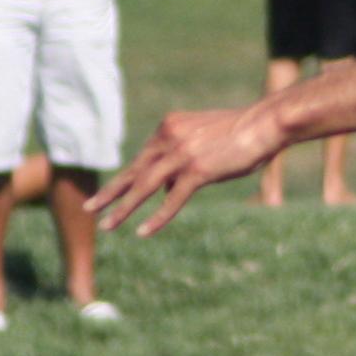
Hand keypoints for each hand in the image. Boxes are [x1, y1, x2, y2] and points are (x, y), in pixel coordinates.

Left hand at [89, 102, 286, 235]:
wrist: (266, 123)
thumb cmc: (241, 132)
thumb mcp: (202, 140)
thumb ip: (180, 158)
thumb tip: (166, 186)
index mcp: (168, 126)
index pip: (143, 157)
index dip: (132, 179)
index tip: (117, 194)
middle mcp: (169, 138)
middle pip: (134, 170)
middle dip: (111, 192)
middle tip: (90, 207)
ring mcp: (182, 154)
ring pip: (144, 186)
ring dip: (123, 209)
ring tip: (106, 226)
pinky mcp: (198, 171)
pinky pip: (172, 200)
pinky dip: (157, 217)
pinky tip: (142, 232)